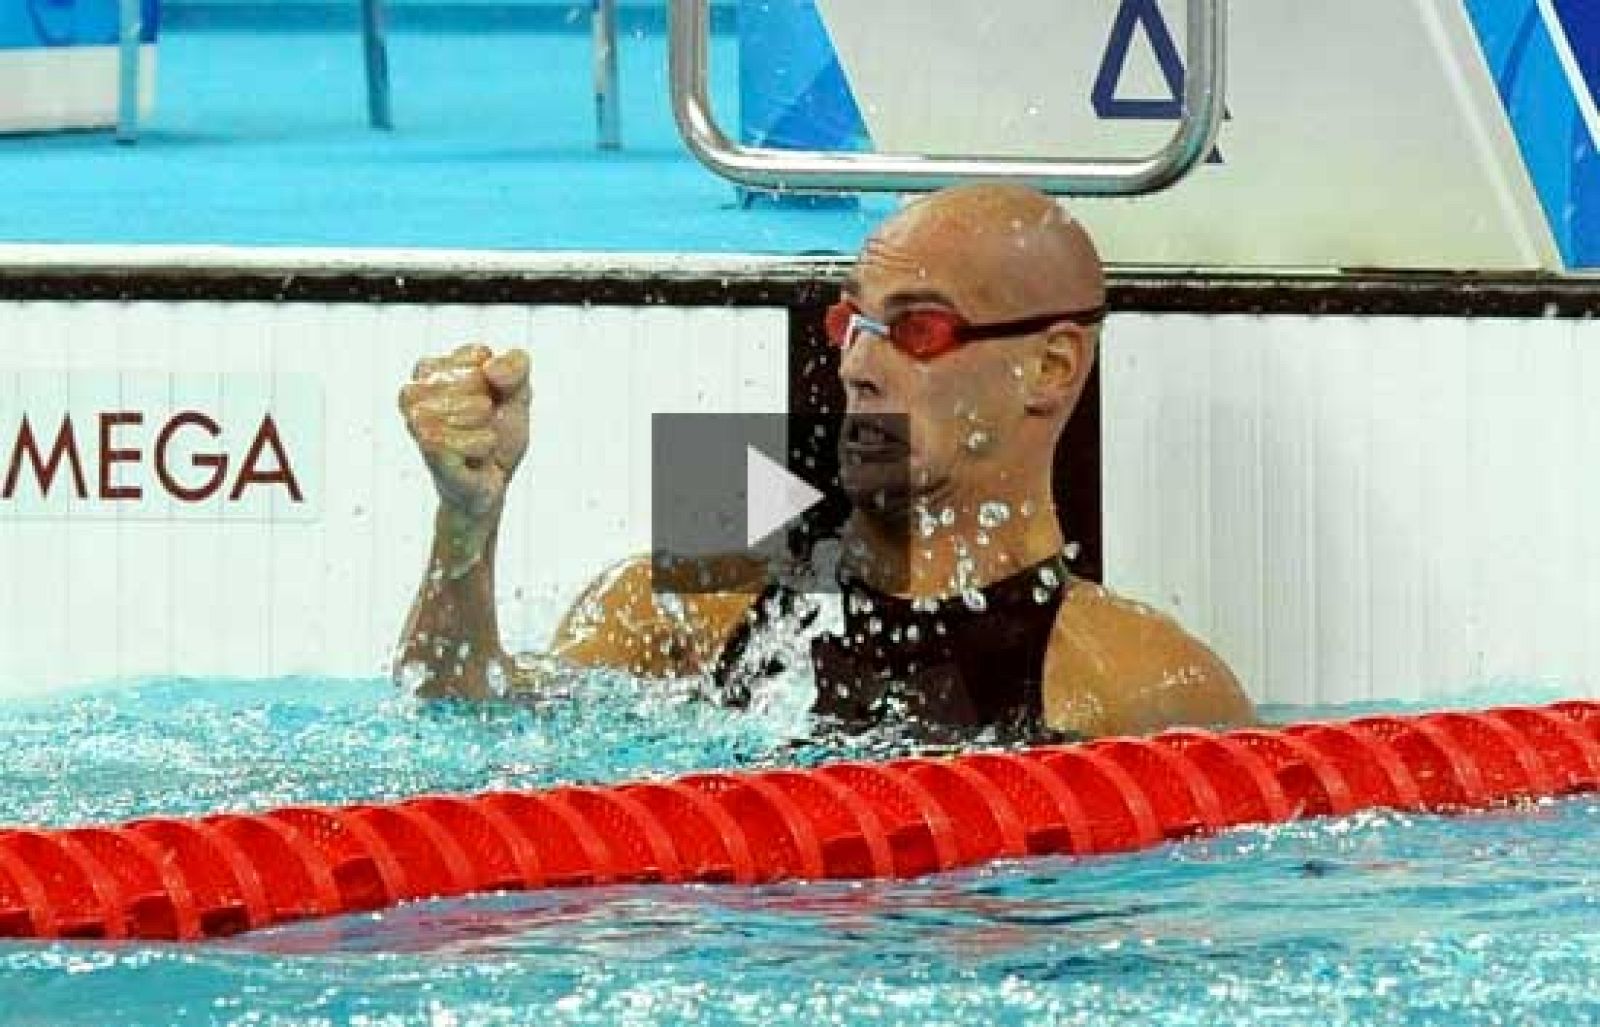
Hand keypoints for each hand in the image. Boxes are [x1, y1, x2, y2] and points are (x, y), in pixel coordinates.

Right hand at [400, 344, 531, 518]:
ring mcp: (416, 421)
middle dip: (492, 405)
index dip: (498, 380)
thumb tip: (490, 369)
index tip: (492, 397)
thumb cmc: (499, 432)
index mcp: (433, 368)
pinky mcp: (426, 449)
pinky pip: (468, 437)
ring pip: (471, 409)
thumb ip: (516, 367)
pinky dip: (482, 447)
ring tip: (480, 440)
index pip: (478, 355)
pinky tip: (476, 456)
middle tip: (484, 425)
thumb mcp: (518, 394)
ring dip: (487, 428)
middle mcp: (415, 391)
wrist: (493, 482)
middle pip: (476, 380)